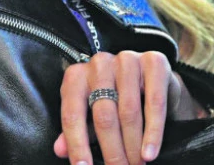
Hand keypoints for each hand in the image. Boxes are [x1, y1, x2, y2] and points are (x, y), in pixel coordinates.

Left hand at [52, 51, 199, 164]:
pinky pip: (154, 102)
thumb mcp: (91, 115)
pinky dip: (153, 132)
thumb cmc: (114, 99)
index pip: (72, 114)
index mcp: (77, 76)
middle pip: (103, 115)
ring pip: (129, 111)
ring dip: (133, 145)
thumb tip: (60, 150)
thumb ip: (75, 132)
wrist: (151, 79)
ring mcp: (127, 60)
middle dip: (112, 151)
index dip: (76, 144)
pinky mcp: (153, 62)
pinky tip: (150, 152)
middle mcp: (99, 63)